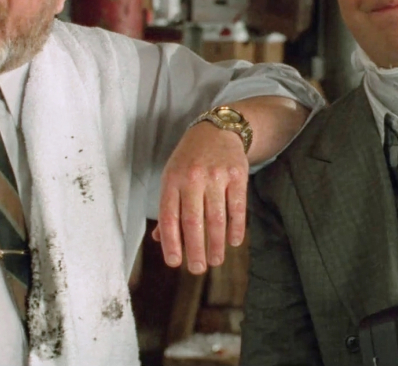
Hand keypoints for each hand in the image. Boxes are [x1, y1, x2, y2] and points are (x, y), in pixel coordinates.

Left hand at [153, 122, 248, 273]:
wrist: (217, 130)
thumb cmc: (189, 160)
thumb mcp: (172, 177)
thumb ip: (168, 208)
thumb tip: (160, 240)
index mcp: (172, 180)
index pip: (169, 216)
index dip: (171, 242)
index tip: (174, 263)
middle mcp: (192, 177)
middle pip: (193, 221)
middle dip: (196, 249)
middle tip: (198, 269)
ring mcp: (216, 175)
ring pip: (216, 217)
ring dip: (217, 244)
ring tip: (216, 261)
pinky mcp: (237, 174)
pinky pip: (238, 207)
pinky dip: (236, 228)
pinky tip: (234, 242)